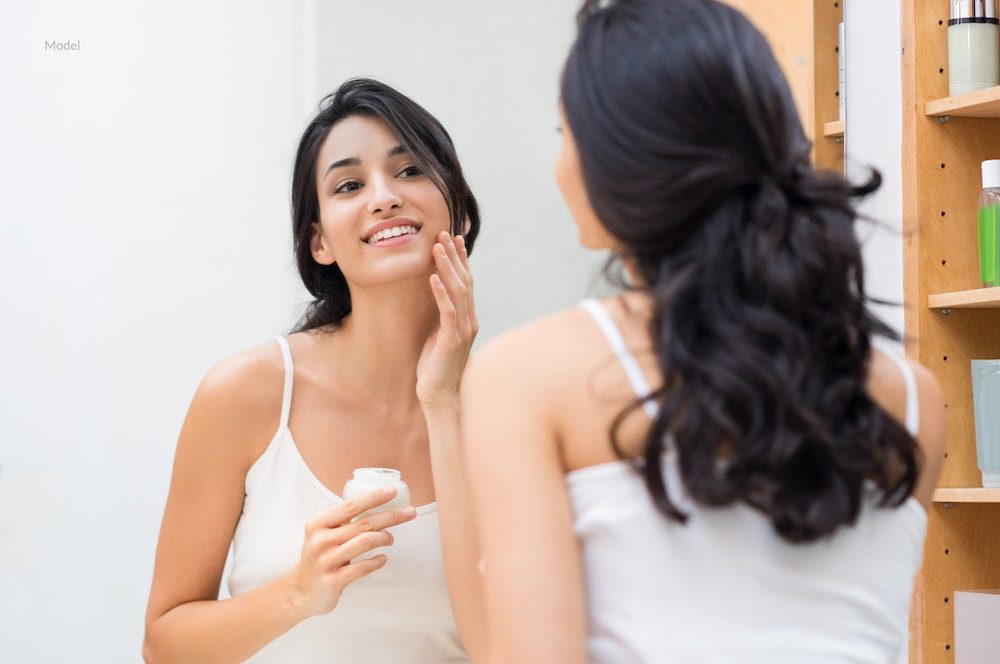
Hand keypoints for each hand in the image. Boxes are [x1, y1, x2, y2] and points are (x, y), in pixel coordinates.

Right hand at [284, 487, 416, 617]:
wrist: (299, 592)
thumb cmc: (318, 558)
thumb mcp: (322, 534)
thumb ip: (342, 522)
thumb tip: (374, 504)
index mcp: (318, 524)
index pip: (351, 506)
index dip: (374, 497)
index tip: (392, 491)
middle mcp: (321, 540)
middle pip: (364, 523)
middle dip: (391, 516)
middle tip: (410, 512)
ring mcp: (327, 561)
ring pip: (366, 542)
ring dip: (385, 538)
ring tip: (391, 539)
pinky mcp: (334, 581)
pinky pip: (363, 567)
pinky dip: (377, 561)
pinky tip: (383, 558)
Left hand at [416, 231, 477, 408]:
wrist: (440, 396)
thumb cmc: (436, 368)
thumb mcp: (440, 336)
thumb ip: (443, 317)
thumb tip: (437, 298)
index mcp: (468, 319)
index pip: (467, 282)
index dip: (461, 260)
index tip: (454, 239)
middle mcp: (470, 321)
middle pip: (465, 281)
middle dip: (454, 256)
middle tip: (445, 233)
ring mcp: (463, 331)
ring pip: (458, 292)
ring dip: (447, 267)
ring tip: (437, 248)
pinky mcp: (451, 341)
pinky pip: (447, 312)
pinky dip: (440, 293)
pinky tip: (432, 278)